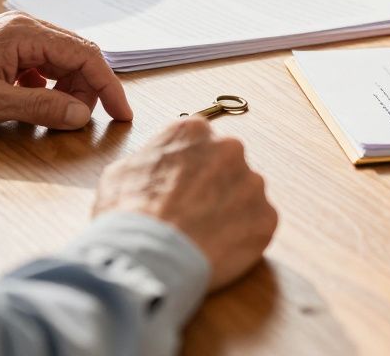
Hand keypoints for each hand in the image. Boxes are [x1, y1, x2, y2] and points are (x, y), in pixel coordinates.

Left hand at [0, 11, 131, 129]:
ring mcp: (18, 36)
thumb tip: (82, 114)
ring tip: (59, 113)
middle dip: (88, 89)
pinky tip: (37, 103)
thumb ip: (43, 107)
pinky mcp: (10, 48)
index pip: (86, 55)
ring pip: (63, 61)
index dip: (109, 86)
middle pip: (78, 56)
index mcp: (26, 33)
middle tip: (83, 120)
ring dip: (69, 89)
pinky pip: (46, 64)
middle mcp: (26, 27)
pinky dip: (51, 86)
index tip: (121, 112)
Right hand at [93, 118, 277, 290]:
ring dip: (230, 211)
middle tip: (193, 213)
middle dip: (214, 187)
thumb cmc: (129, 215)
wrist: (149, 257)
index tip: (181, 188)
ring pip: (245, 195)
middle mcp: (230, 148)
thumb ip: (152, 158)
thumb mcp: (123, 171)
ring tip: (203, 235)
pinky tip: (217, 249)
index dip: (188, 169)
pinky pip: (257, 224)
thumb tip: (158, 164)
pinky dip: (242, 237)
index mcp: (194, 131)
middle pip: (227, 166)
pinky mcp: (266, 216)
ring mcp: (253, 183)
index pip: (199, 143)